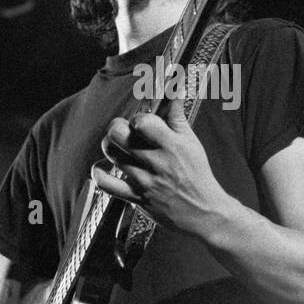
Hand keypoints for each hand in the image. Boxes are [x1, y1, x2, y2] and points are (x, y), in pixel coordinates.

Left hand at [91, 93, 228, 235]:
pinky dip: (99, 174)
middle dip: (117, 127)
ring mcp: (144, 181)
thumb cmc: (198, 176)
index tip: (141, 123)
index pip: (143, 121)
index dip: (138, 118)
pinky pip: (107, 184)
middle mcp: (156, 162)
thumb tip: (173, 90)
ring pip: (112, 154)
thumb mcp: (192, 143)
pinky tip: (103, 168)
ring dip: (110, 146)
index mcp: (172, 145)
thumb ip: (177, 116)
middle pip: (119, 134)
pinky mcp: (136, 198)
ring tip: (117, 147)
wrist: (204, 212)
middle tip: (123, 131)